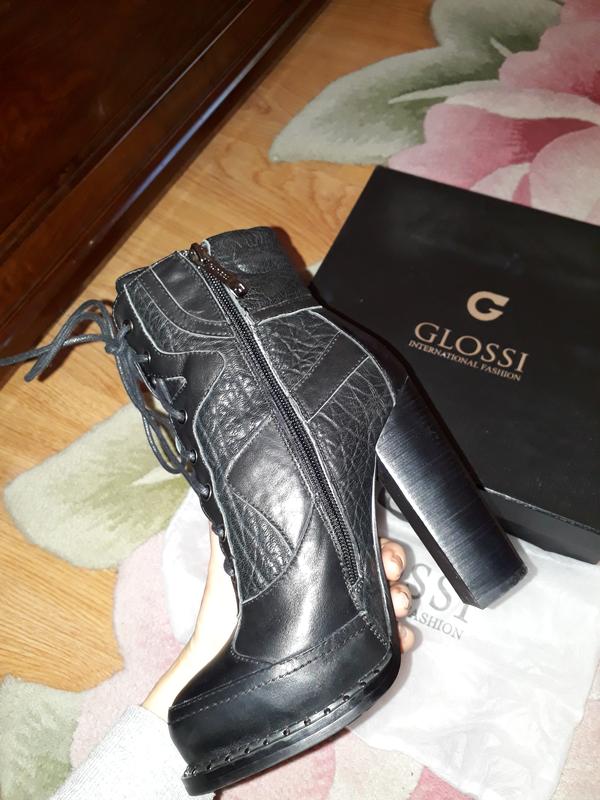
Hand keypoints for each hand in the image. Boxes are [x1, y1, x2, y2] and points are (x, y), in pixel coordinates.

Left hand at [144, 531, 413, 719]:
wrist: (227, 669)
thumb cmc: (228, 612)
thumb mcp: (230, 559)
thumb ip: (235, 526)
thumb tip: (231, 484)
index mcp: (309, 560)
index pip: (350, 538)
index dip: (371, 539)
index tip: (380, 548)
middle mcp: (329, 586)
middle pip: (375, 565)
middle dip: (391, 565)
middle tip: (391, 574)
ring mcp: (341, 620)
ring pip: (385, 599)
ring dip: (400, 599)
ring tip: (398, 607)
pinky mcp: (347, 656)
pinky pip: (385, 642)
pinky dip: (399, 638)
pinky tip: (401, 639)